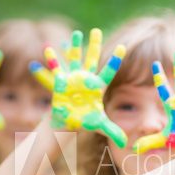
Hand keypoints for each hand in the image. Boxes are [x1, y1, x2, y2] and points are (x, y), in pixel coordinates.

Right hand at [30, 29, 126, 147]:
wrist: (68, 121)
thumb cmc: (85, 120)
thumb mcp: (99, 125)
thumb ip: (113, 131)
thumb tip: (126, 143)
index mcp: (97, 86)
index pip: (109, 70)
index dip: (115, 60)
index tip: (123, 47)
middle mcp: (86, 79)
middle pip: (92, 59)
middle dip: (95, 45)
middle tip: (97, 31)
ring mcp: (73, 79)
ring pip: (75, 59)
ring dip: (74, 47)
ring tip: (77, 33)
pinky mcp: (61, 82)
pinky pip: (56, 69)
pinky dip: (52, 60)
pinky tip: (48, 48)